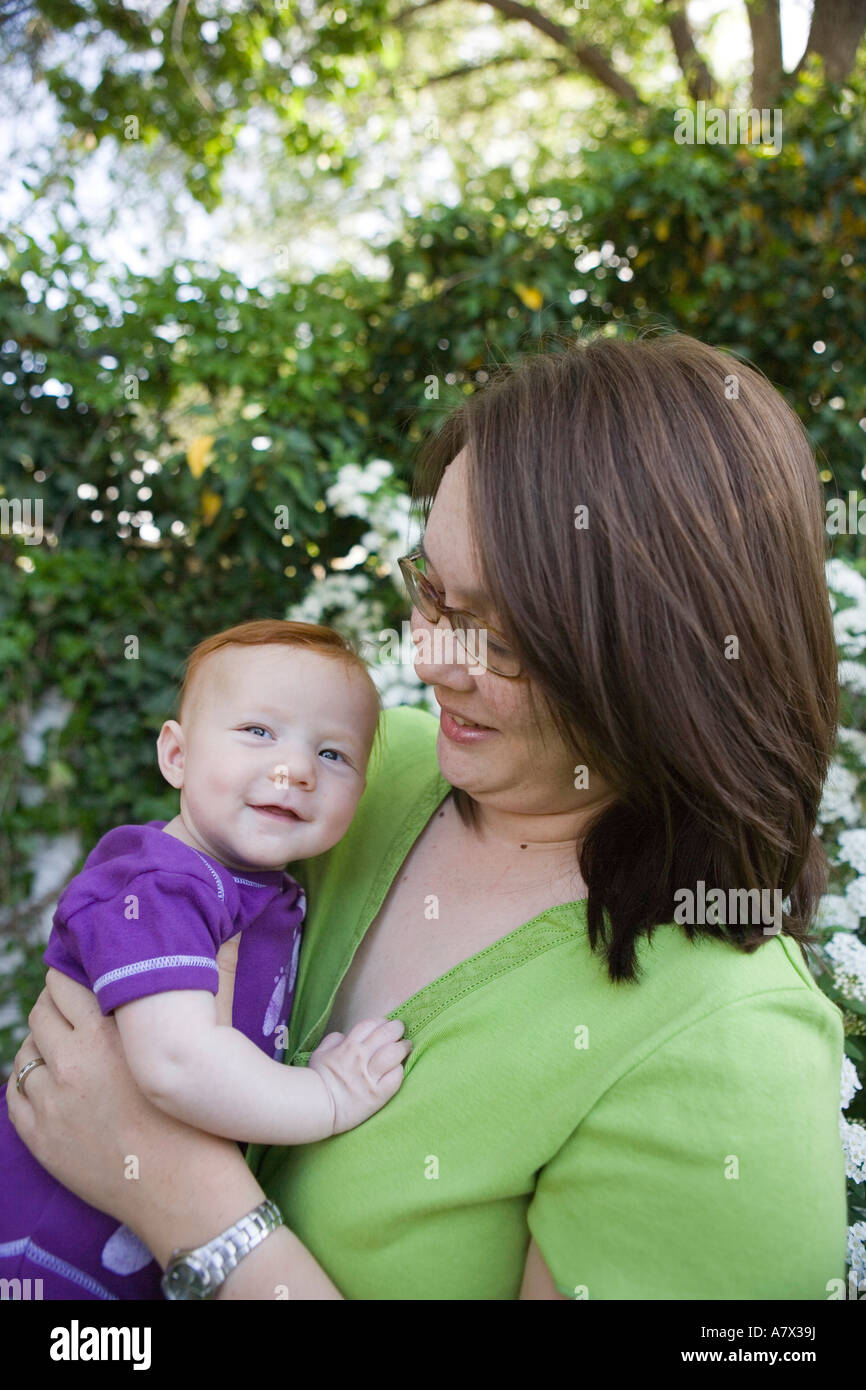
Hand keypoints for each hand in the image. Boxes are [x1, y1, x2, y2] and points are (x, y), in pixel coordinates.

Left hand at [6, 968, 245, 1261]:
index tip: (86, 978)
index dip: (74, 975)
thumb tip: (224, 938)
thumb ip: (210, 982)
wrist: (187, 1193)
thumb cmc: (204, 1117)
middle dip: (53, 1007)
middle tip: (74, 1012)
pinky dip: (25, 1081)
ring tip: (62, 1048)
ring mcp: (52, 1102)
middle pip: (40, 1013)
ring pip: (25, 1053)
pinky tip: (45, 1081)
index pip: (66, 983)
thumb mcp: (212, 1041)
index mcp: (110, 1034)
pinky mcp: (40, 1138)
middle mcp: (74, 1061)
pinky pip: (14, 1095)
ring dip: (40, 1044)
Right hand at [306, 1018, 411, 1134]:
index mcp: (348, 1046)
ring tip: (406, 1046)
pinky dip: (399, 1071)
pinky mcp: (377, 1095)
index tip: (385, 1024)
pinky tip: (399, 1069)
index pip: (370, 1025)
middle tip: (400, 1030)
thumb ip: (331, 1041)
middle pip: (386, 1034)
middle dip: (396, 1029)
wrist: (315, 1106)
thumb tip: (342, 1036)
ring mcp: (370, 1076)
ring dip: (403, 1047)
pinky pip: (395, 1078)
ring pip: (394, 1053)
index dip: (381, 1022)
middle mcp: (361, 1057)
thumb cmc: (316, 1079)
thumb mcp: (319, 1054)